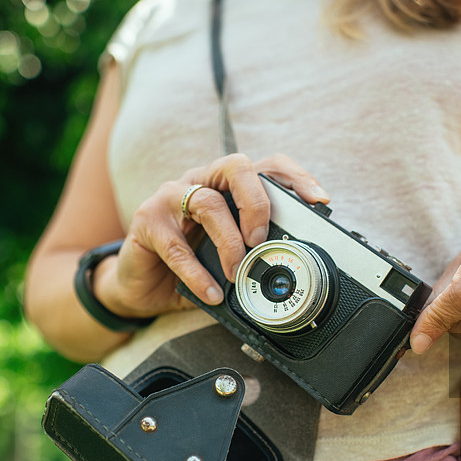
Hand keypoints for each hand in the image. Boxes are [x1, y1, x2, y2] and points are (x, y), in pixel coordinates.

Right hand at [93, 153, 329, 318]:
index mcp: (224, 185)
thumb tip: (291, 266)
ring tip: (237, 272)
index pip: (264, 166)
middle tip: (261, 239)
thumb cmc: (190, 263)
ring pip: (207, 203)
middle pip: (236, 167)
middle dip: (257, 201)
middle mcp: (198, 181)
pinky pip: (176, 247)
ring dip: (229, 242)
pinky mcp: (147, 222)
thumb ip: (252, 251)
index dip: (294, 177)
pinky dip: (197, 274)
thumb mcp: (227, 254)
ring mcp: (170, 198)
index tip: (319, 200)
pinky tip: (211, 293)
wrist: (141, 285)